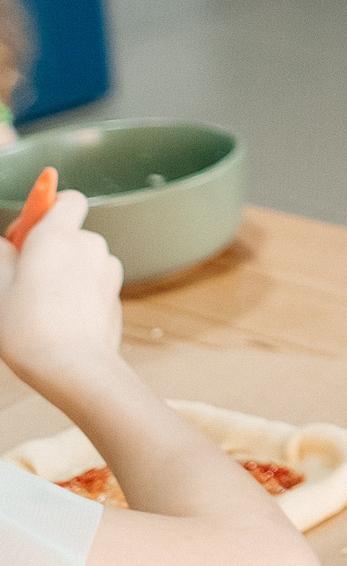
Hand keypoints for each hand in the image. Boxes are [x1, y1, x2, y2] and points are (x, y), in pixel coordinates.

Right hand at [0, 192, 124, 392]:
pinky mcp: (116, 294)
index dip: (46, 208)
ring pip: (82, 260)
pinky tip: (59, 315)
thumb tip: (4, 244)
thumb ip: (2, 254)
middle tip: (21, 276)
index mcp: (59, 236)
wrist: (72, 366)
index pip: (67, 199)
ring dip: (64, 271)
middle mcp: (90, 245)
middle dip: (48, 248)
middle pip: (70, 234)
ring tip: (38, 303)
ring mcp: (108, 270)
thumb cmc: (30, 327)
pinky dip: (79, 291)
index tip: (24, 232)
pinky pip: (93, 282)